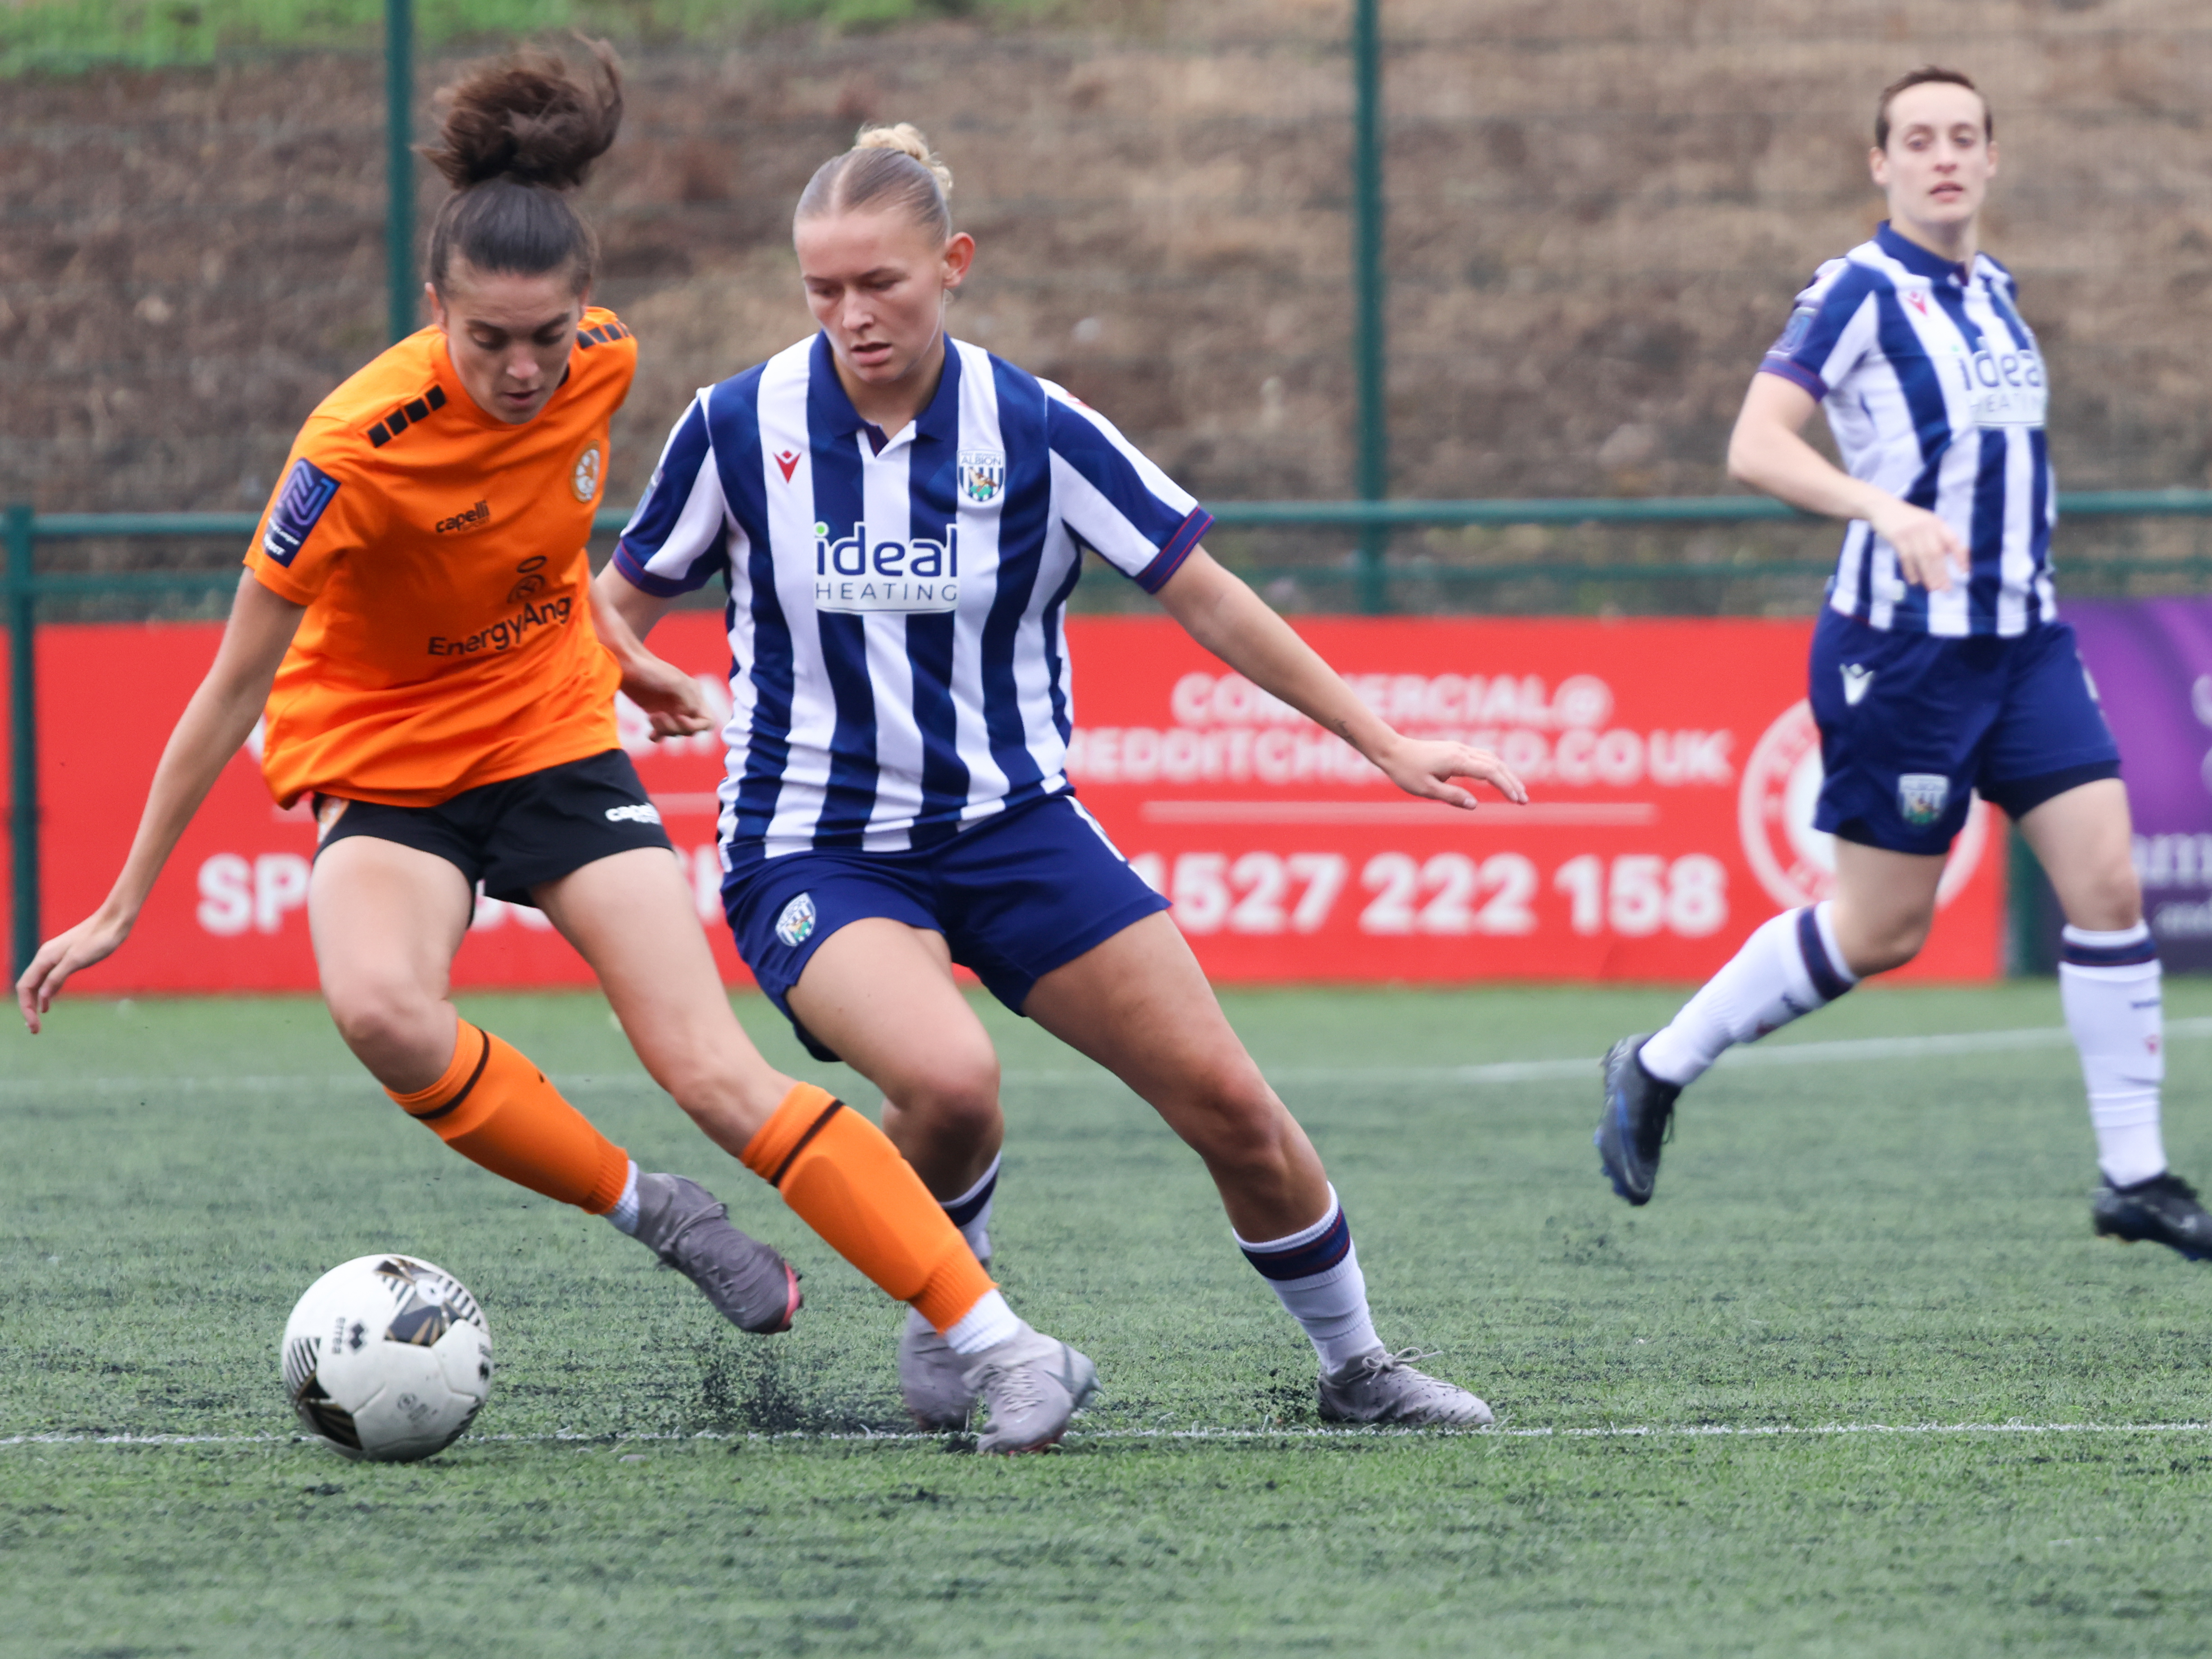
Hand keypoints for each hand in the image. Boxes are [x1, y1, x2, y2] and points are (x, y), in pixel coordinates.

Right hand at [16, 908, 132, 1033]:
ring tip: (37, 1021)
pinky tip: (48, 1003)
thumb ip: (57, 977)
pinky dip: (46, 993)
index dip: (26, 1008)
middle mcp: (45, 957)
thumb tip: (41, 997)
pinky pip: (49, 979)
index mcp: (44, 957)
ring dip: (35, 1002)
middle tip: (35, 1030)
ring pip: (38, 983)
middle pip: (28, 987)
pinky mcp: (68, 958)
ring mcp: (56, 957)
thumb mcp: (77, 960)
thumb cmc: (98, 940)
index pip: (25, 987)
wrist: (114, 922)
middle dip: (28, 1008)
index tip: (34, 1026)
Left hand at [620, 653, 715, 741]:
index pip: (707, 722)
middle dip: (675, 727)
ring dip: (664, 729)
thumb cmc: (650, 671)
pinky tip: (649, 732)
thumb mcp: (675, 682)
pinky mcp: (654, 714)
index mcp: (694, 695)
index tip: (678, 717)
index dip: (696, 726)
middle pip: (690, 730)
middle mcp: (685, 704)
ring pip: (675, 733)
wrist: (626, 665)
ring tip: (651, 717)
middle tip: (659, 716)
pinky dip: (657, 736)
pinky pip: (662, 735)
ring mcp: (669, 710)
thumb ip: (690, 700)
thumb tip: (693, 715)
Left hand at [1370, 735, 1528, 809]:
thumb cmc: (1405, 771)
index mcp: (1456, 761)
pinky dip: (1495, 767)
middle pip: (1496, 764)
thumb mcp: (1426, 789)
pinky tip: (1498, 777)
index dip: (1506, 786)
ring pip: (1491, 758)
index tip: (1517, 800)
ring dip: (1506, 774)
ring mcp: (1459, 748)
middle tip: (1524, 800)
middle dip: (1512, 781)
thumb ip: (1451, 796)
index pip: (1490, 772)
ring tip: (1516, 790)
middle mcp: (1461, 751)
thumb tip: (1474, 805)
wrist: (1392, 750)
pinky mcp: (1455, 749)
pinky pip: (1482, 756)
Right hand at [1869, 497, 1967, 591]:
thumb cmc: (1909, 518)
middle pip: (1936, 553)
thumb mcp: (1927, 522)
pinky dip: (1910, 571)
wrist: (1884, 508)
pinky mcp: (1897, 537)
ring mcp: (1911, 532)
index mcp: (1937, 523)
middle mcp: (1926, 527)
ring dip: (1928, 575)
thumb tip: (1951, 555)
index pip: (1953, 541)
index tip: (1964, 571)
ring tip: (1933, 588)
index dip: (1960, 556)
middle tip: (1945, 588)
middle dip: (1941, 572)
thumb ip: (1938, 536)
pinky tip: (1915, 581)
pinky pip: (1906, 558)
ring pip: (1922, 558)